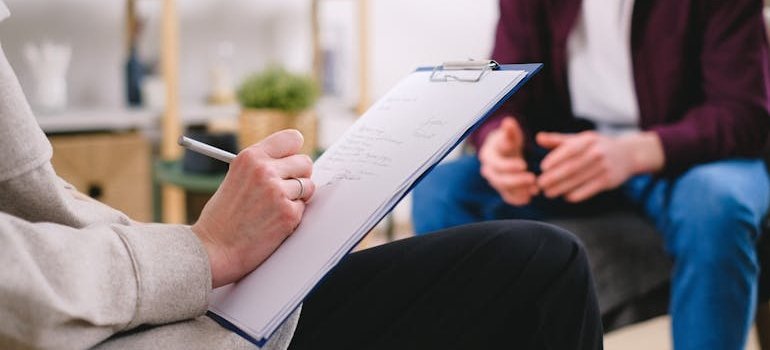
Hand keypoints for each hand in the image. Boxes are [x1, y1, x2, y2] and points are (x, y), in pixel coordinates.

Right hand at [192, 129, 315, 287]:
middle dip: (300, 175)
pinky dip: (292, 216)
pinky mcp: (288, 213)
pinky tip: (273, 222)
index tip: (292, 161)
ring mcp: (278, 192)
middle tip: (287, 188)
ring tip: (274, 208)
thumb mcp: (235, 178)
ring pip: (308, 186)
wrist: (213, 249)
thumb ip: (261, 167)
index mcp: (250, 157)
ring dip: (297, 197)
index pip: (291, 139)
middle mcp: (265, 170)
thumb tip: (291, 163)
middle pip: (305, 162)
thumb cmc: (222, 217)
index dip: (294, 152)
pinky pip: (303, 208)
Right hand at [478, 117, 538, 205]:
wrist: (505, 151)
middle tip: (532, 179)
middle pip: (499, 180)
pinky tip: (530, 196)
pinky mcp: (502, 189)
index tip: (524, 165)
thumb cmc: (508, 140)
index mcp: (488, 156)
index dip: (509, 166)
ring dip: (519, 191)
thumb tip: (508, 122)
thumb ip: (510, 131)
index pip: (496, 164)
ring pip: (504, 190)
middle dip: (516, 181)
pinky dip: (518, 199)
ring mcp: (494, 181)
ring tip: (535, 189)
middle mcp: (488, 170)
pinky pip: (508, 197)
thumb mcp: (510, 134)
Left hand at [536, 131, 663, 202]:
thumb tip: (538, 138)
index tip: (543, 168)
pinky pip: (589, 189)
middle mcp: (597, 152)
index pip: (569, 149)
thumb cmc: (597, 146)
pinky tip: (566, 196)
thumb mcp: (581, 139)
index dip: (555, 159)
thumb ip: (558, 140)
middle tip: (540, 184)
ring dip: (561, 188)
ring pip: (578, 180)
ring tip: (548, 193)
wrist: (627, 154)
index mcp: (588, 140)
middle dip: (554, 177)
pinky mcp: (608, 181)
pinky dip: (576, 194)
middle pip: (572, 167)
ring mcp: (604, 167)